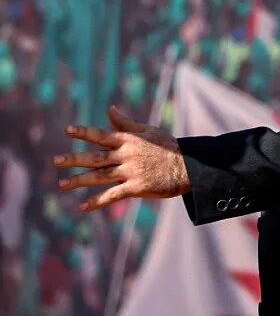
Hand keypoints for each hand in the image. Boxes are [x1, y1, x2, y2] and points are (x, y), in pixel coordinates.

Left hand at [52, 105, 188, 212]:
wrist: (188, 167)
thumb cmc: (168, 148)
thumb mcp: (148, 131)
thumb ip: (126, 123)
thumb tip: (110, 109)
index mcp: (129, 141)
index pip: (102, 135)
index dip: (85, 133)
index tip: (68, 130)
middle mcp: (127, 156)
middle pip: (96, 157)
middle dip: (74, 159)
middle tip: (56, 161)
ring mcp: (131, 172)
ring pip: (100, 176)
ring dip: (80, 180)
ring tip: (62, 184)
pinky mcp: (137, 187)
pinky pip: (113, 195)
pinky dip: (98, 201)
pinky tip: (84, 206)